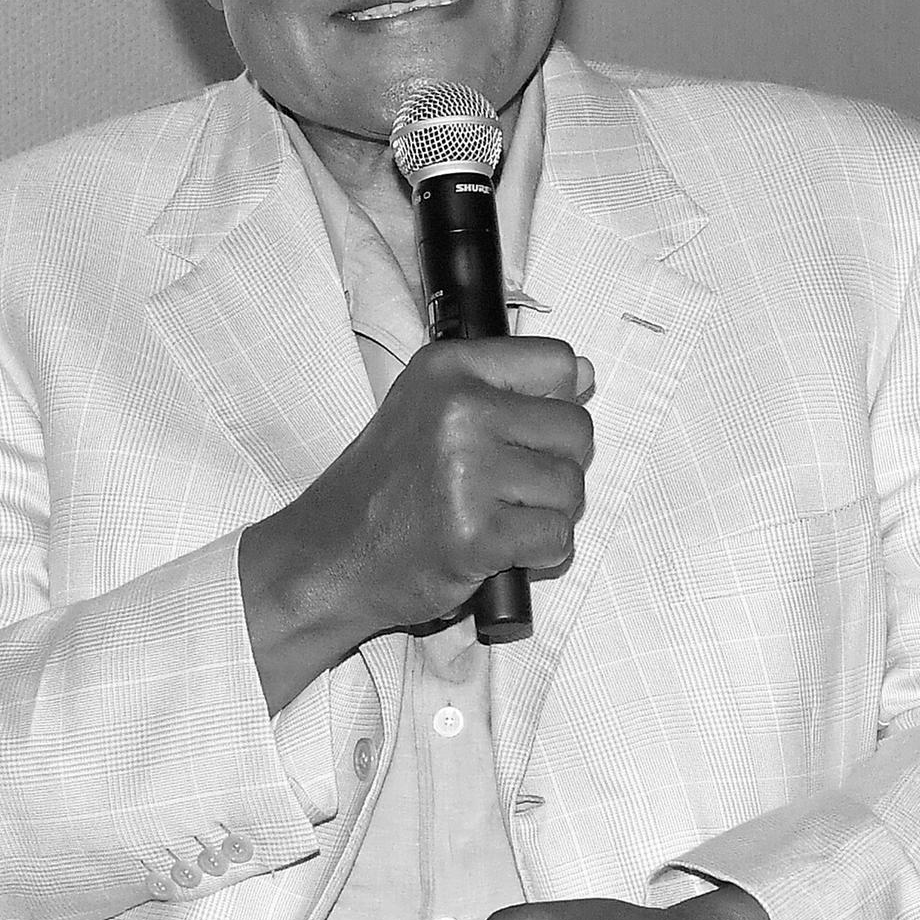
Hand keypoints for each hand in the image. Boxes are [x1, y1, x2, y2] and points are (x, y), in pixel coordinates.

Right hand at [241, 338, 592, 711]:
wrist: (331, 556)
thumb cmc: (386, 486)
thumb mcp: (430, 407)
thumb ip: (507, 388)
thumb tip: (588, 376)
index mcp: (448, 369)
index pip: (560, 363)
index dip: (556, 403)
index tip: (521, 432)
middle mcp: (459, 411)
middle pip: (577, 429)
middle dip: (555, 466)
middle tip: (504, 488)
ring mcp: (467, 474)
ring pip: (572, 489)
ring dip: (546, 514)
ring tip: (495, 518)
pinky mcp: (476, 535)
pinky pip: (557, 537)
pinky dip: (538, 553)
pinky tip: (497, 548)